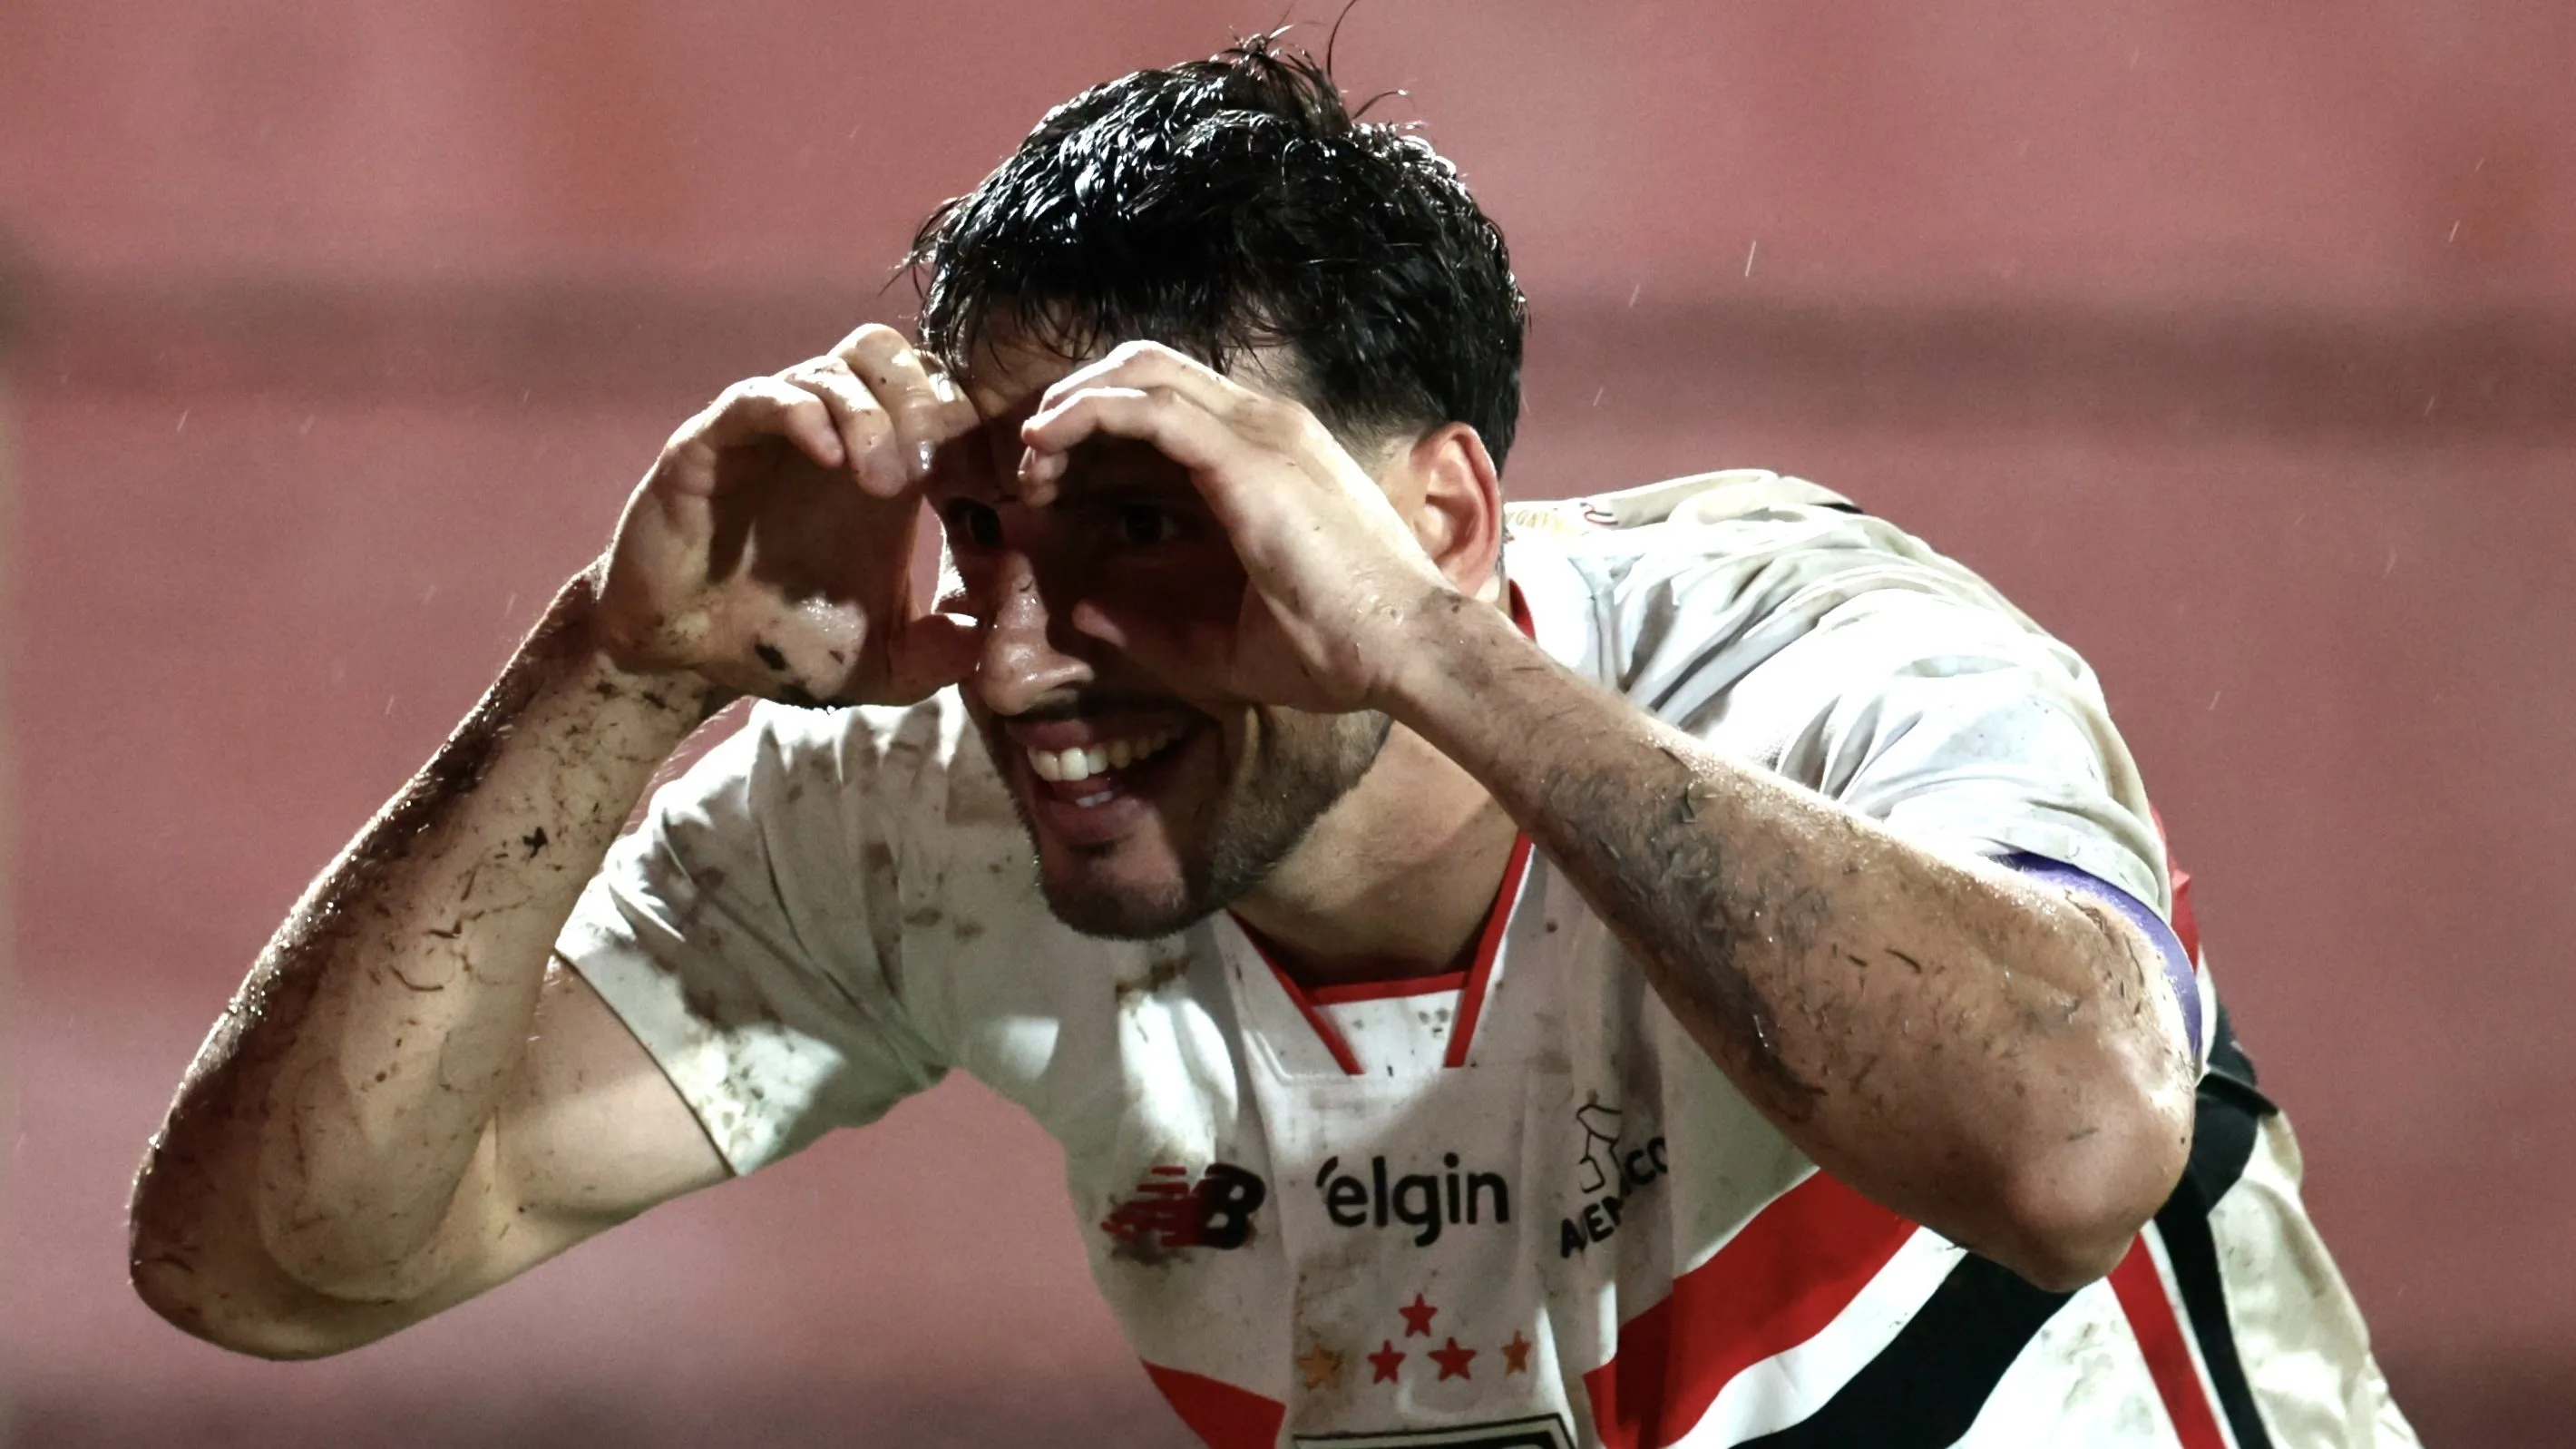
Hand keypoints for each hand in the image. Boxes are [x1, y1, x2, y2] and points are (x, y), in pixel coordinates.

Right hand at [592, 324, 983, 705]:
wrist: (687, 658)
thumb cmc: (782, 642)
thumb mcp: (883, 665)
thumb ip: (941, 654)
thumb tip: (990, 634)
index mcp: (879, 468)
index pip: (934, 392)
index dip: (967, 415)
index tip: (987, 473)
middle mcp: (828, 436)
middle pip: (886, 354)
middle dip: (920, 397)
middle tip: (928, 466)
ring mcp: (769, 433)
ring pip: (833, 369)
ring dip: (871, 416)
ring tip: (883, 485)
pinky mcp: (710, 442)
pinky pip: (761, 398)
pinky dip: (803, 414)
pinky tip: (827, 456)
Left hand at [1014, 342, 1459, 713]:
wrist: (1410, 651)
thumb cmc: (1338, 652)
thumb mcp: (1223, 642)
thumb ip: (1153, 626)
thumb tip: (1080, 609)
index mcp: (1268, 460)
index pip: (1168, 407)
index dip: (1099, 433)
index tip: (1055, 487)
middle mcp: (1266, 428)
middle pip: (1148, 370)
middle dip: (1077, 404)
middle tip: (1034, 466)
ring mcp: (1261, 432)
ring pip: (1140, 372)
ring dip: (1072, 406)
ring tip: (1032, 457)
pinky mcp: (1248, 455)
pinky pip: (1146, 406)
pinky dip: (1084, 414)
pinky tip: (1045, 445)